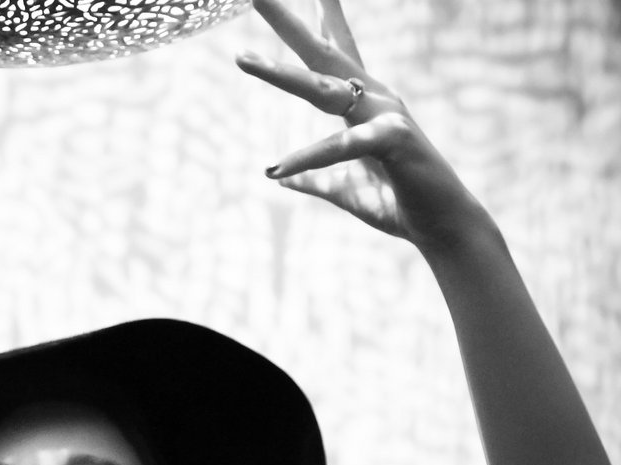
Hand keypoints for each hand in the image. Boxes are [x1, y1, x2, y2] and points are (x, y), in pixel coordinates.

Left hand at [237, 0, 484, 250]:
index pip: (335, 52)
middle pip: (322, 52)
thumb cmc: (395, 202)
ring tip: (242, 59)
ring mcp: (384, 115)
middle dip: (289, 22)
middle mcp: (373, 98)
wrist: (440, 226)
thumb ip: (312, 177)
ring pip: (323, 87)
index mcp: (362, 104)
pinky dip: (308, 158)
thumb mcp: (341, 188)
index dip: (316, 19)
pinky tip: (278, 169)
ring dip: (282, 74)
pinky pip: (342, 146)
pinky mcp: (393, 140)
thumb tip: (278, 176)